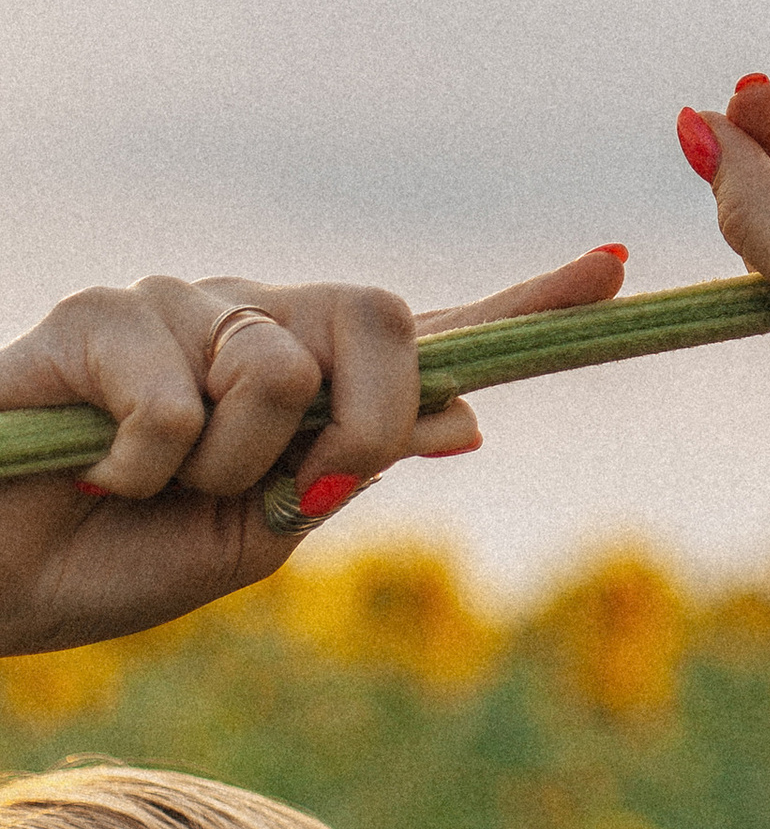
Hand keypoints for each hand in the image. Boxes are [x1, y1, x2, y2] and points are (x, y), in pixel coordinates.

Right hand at [0, 244, 629, 656]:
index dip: (527, 303)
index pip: (428, 330)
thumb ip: (352, 469)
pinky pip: (176, 391)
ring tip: (149, 489)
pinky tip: (95, 473)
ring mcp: (177, 304)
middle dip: (366, 421)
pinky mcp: (97, 316)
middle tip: (286, 494)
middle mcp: (253, 318)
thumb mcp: (261, 534)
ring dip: (220, 465)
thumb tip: (468, 418)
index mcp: (306, 376)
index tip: (615, 268)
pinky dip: (144, 464)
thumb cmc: (118, 560)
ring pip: (273, 366)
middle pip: (381, 317)